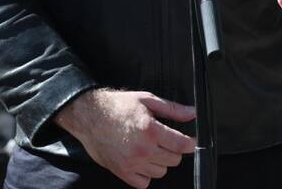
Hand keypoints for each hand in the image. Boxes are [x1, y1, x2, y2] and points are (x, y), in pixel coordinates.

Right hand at [54, 88, 196, 187]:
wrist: (90, 116)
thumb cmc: (117, 106)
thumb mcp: (147, 100)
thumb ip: (172, 109)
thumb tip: (192, 113)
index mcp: (151, 130)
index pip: (181, 145)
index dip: (189, 143)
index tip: (188, 141)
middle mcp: (143, 149)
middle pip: (174, 160)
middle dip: (173, 150)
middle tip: (164, 140)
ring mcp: (132, 163)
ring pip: (161, 172)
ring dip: (159, 162)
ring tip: (150, 149)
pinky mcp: (122, 172)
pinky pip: (144, 183)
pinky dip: (145, 174)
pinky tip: (141, 161)